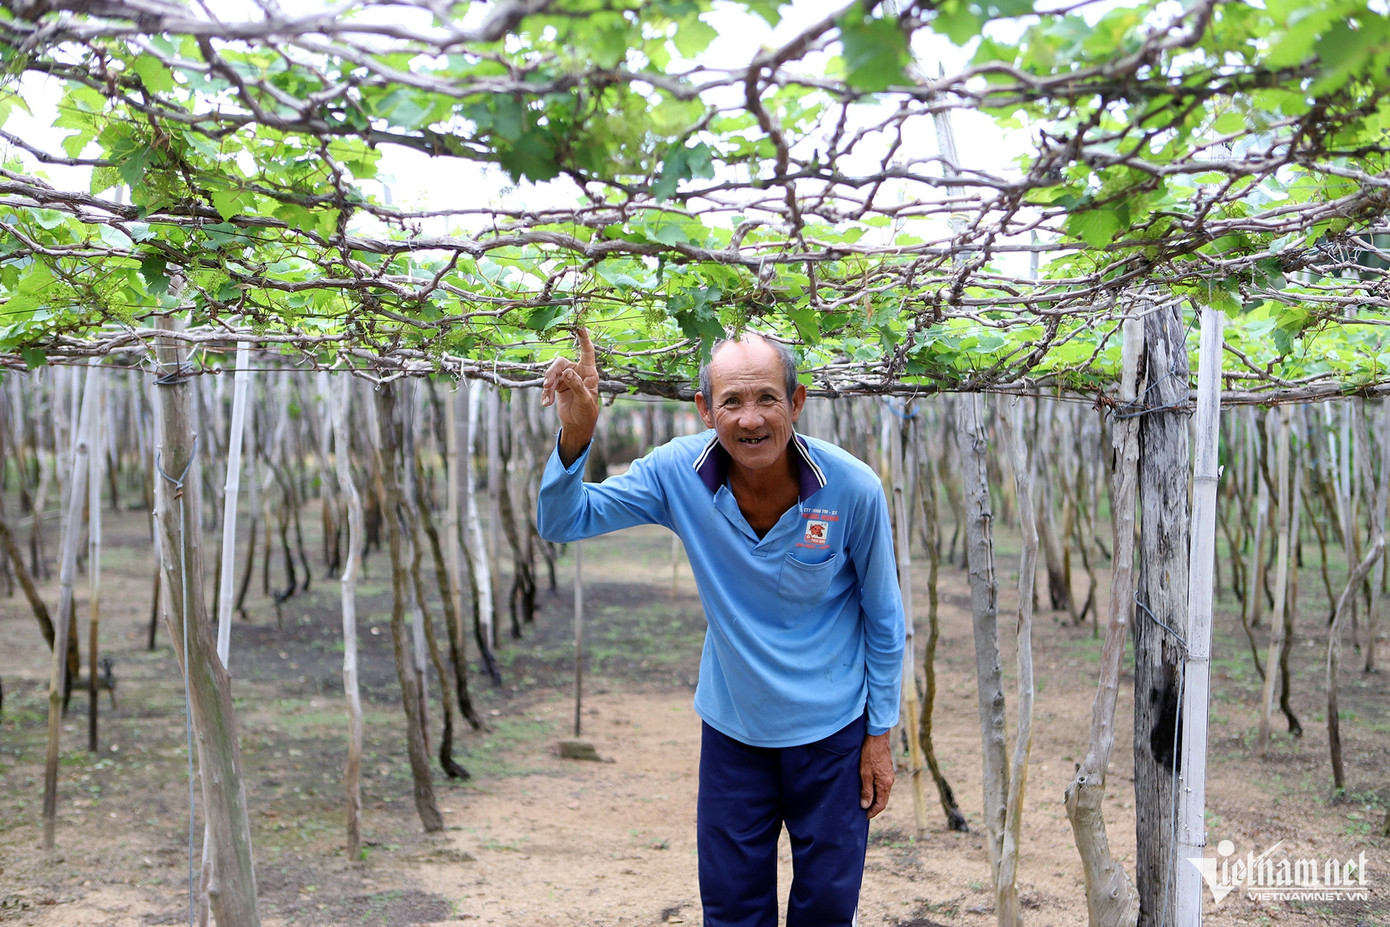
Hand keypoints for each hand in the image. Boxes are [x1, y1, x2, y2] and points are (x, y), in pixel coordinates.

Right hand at [540, 327, 600, 465]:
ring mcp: (567, 379)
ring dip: (548, 385)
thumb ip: (577, 385)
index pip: (587, 352)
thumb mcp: (585, 400)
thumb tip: (567, 372)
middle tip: (548, 385)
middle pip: (561, 363)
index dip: (584, 339)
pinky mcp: (559, 387)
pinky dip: (545, 393)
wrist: (578, 425)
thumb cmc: (587, 412)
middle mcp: (577, 372)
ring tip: (547, 398)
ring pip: (552, 373)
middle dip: (552, 373)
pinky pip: (548, 384)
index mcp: (589, 372)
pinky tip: (546, 403)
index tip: (580, 327)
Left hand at [859, 732, 893, 818]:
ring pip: (882, 791)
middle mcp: (890, 781)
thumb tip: (866, 805)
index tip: (864, 817)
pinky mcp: (886, 769)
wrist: (877, 736)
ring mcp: (888, 774)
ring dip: (874, 798)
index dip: (873, 812)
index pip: (881, 804)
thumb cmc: (870, 754)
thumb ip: (866, 790)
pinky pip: (882, 784)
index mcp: (885, 784)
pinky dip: (875, 790)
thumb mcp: (865, 773)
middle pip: (883, 799)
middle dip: (874, 806)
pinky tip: (868, 788)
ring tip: (864, 801)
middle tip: (863, 811)